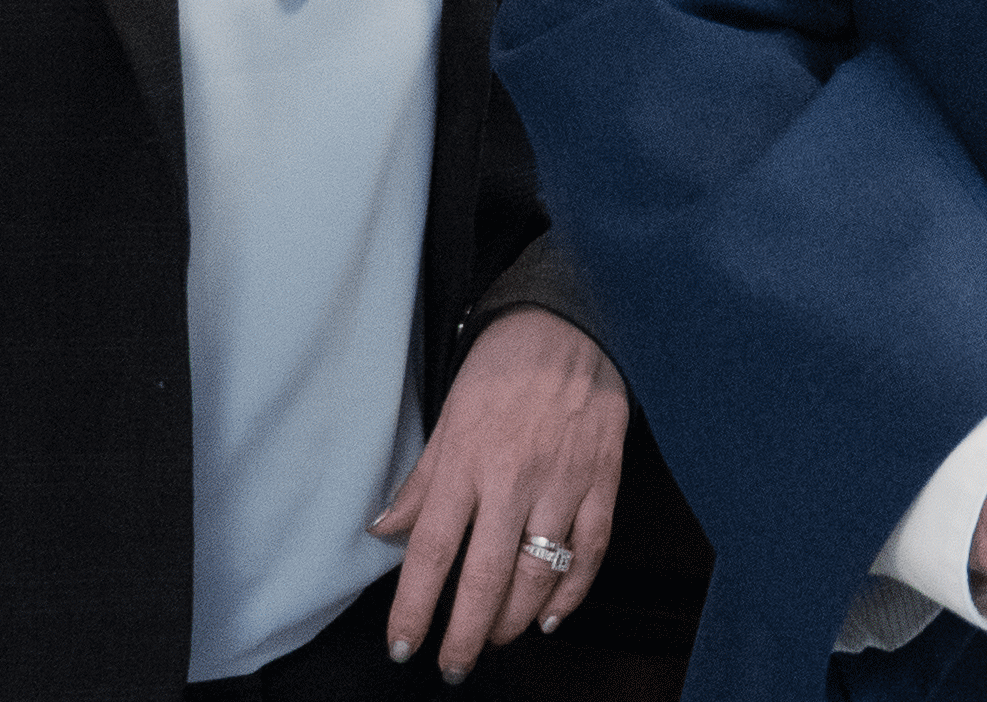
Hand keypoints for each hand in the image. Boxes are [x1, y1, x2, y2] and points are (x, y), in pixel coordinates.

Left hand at [371, 305, 630, 680]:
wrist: (572, 320)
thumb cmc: (504, 366)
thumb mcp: (449, 417)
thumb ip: (420, 481)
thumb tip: (384, 532)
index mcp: (467, 462)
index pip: (433, 552)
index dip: (414, 607)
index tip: (403, 644)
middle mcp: (513, 477)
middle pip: (485, 577)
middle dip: (465, 634)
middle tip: (452, 664)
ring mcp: (564, 481)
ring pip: (539, 572)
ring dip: (513, 619)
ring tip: (494, 638)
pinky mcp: (603, 478)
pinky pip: (590, 550)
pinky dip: (572, 592)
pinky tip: (550, 615)